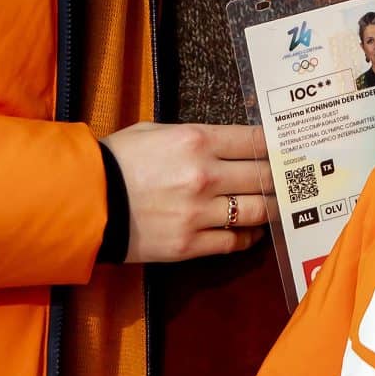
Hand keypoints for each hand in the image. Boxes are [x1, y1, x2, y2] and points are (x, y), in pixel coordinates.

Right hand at [101, 122, 274, 262]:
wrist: (85, 201)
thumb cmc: (117, 160)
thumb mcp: (156, 131)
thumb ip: (197, 136)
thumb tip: (228, 142)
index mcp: (197, 140)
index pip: (257, 141)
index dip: (277, 146)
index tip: (286, 150)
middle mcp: (205, 175)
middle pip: (265, 177)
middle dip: (281, 178)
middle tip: (289, 179)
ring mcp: (199, 212)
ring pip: (258, 211)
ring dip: (271, 209)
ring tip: (274, 206)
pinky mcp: (190, 244)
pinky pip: (234, 242)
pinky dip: (248, 237)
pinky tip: (250, 231)